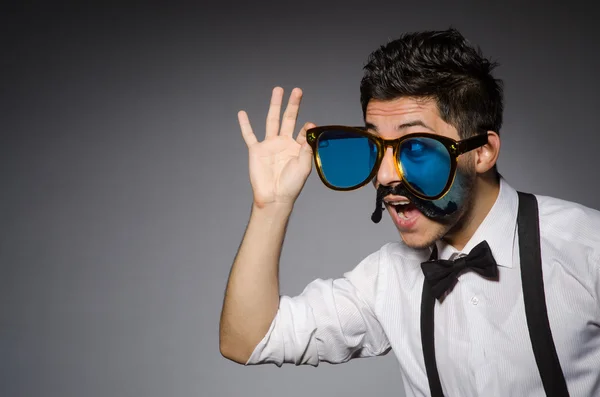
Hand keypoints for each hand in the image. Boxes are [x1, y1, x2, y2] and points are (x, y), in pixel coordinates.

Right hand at [238, 87, 314, 207]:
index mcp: (296, 147)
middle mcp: (283, 143)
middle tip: (297, 90)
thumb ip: (306, 146)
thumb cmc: (292, 185)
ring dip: (274, 105)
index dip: (307, 127)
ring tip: (278, 90)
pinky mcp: (256, 150)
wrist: (275, 196)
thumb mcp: (304, 165)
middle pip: (288, 118)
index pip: (303, 131)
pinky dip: (245, 124)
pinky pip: (249, 135)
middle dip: (292, 104)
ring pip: (271, 120)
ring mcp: (269, 145)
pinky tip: (242, 113)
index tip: (308, 125)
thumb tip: (309, 126)